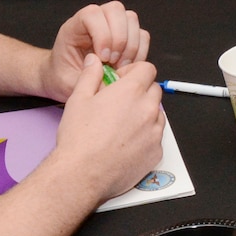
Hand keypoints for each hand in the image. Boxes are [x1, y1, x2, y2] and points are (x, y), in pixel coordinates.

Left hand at [42, 1, 151, 101]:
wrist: (66, 79)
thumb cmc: (64, 78)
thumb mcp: (70, 83)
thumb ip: (88, 80)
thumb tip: (112, 80)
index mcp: (74, 27)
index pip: (92, 14)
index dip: (101, 34)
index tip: (103, 57)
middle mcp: (95, 20)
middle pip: (115, 9)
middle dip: (119, 38)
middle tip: (113, 62)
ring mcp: (113, 25)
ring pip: (131, 19)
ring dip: (131, 45)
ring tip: (121, 66)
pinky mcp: (127, 35)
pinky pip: (142, 35)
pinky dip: (140, 52)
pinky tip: (128, 66)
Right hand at [48, 54, 164, 204]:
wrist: (82, 174)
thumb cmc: (78, 139)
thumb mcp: (78, 99)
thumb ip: (90, 75)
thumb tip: (94, 61)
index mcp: (131, 91)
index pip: (148, 69)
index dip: (134, 72)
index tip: (122, 81)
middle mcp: (148, 109)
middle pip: (154, 90)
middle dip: (141, 92)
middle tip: (121, 103)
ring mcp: (154, 132)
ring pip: (158, 113)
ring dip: (145, 113)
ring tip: (122, 125)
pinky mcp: (156, 152)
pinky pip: (156, 137)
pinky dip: (146, 136)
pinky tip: (127, 143)